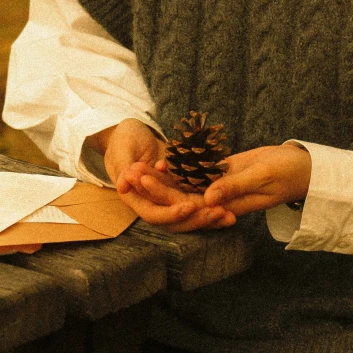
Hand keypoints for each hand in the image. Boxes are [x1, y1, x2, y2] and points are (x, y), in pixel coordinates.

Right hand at [87, 119, 234, 229]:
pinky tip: (229, 206)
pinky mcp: (182, 191)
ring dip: (209, 216)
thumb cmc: (124, 138)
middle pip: (176, 221)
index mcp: (136, 198)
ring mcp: (169, 199)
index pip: (154, 215)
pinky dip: (212, 205)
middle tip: (220, 213)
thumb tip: (123, 186)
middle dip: (198, 219)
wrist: (133, 132)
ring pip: (190, 214)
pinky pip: (198, 202)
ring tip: (230, 216)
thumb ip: (122, 166)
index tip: (189, 207)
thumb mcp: (123, 148)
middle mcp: (154, 203)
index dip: (171, 214)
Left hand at [148, 143, 310, 218]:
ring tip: (137, 167)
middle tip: (132, 174)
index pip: (190, 207)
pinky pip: (196, 174)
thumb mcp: (263, 176)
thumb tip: (207, 198)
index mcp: (228, 208)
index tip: (145, 184)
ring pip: (185, 187)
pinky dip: (179, 169)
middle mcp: (220, 202)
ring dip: (162, 180)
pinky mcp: (223, 174)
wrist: (303, 166)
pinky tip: (160, 160)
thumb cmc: (289, 173)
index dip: (165, 197)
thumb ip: (235, 186)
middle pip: (181, 199)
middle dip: (156, 189)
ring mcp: (220, 188)